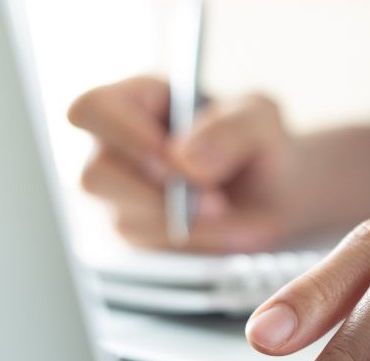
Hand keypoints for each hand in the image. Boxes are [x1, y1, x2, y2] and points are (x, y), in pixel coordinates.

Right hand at [67, 76, 310, 251]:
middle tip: (216, 201)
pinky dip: (193, 245)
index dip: (125, 135)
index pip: (91, 110)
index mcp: (133, 100)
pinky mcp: (137, 237)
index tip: (173, 158)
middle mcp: (113, 150)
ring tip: (228, 212)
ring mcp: (119, 198)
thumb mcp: (261, 119)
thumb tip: (185, 160)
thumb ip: (230, 128)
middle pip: (96, 176)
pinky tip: (221, 230)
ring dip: (184, 224)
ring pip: (123, 220)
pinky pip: (149, 252)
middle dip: (159, 194)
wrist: (277, 195)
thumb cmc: (259, 144)